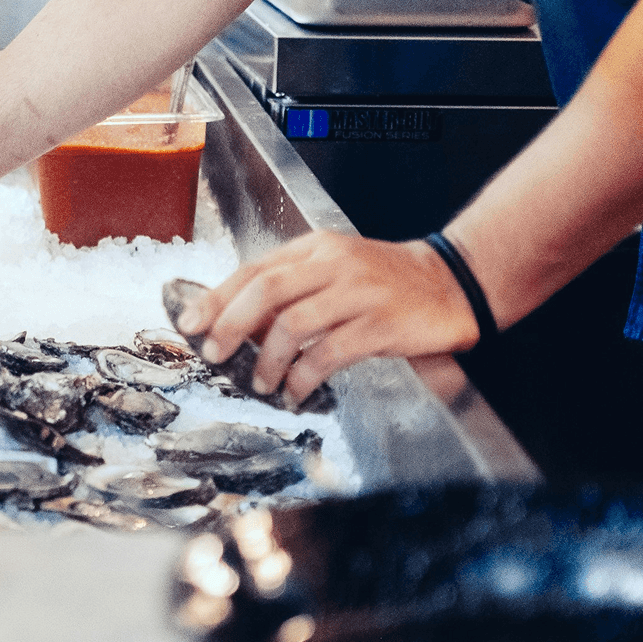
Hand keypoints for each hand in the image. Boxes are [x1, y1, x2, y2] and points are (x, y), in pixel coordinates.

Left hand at [174, 231, 480, 404]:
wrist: (452, 282)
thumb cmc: (386, 283)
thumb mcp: (334, 272)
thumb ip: (292, 291)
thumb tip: (240, 325)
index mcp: (315, 249)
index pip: (254, 270)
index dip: (217, 298)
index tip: (190, 323)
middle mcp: (333, 265)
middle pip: (266, 291)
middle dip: (231, 325)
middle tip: (215, 353)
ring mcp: (358, 292)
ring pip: (294, 324)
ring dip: (268, 359)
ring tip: (260, 382)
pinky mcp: (381, 323)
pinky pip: (330, 353)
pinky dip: (305, 377)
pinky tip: (297, 392)